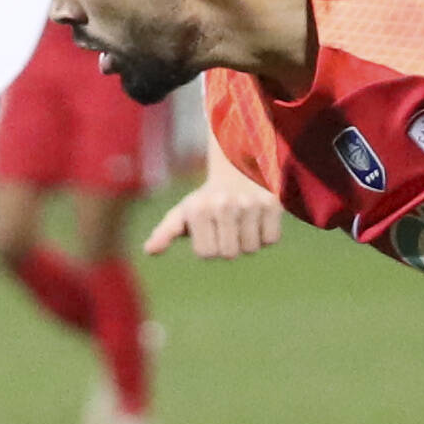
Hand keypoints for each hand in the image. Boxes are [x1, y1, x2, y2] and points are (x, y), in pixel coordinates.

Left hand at [144, 160, 283, 260]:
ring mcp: (250, 203)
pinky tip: (257, 218)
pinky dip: (265, 234)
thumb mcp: (183, 213)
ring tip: (241, 220)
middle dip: (228, 245)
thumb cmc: (206, 201)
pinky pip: (271, 239)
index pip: (206, 254)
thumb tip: (149, 250)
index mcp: (198, 208)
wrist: (239, 169)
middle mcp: (223, 204)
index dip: (208, 247)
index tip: (209, 229)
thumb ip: (165, 233)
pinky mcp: (273, 203)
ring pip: (251, 248)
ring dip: (247, 240)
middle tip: (226, 225)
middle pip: (229, 254)